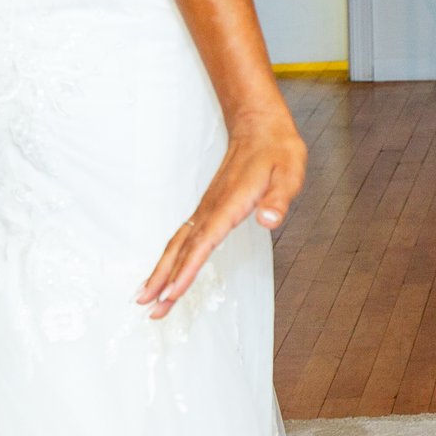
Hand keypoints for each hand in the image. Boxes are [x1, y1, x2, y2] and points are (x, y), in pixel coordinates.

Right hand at [137, 114, 306, 319]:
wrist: (260, 126)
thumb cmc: (277, 150)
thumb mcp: (290, 171)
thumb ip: (279, 198)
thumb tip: (270, 220)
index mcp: (229, 205)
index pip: (203, 244)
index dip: (186, 271)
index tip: (171, 295)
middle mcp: (211, 209)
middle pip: (182, 250)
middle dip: (164, 281)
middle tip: (149, 309)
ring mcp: (206, 208)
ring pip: (177, 244)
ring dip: (161, 272)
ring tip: (145, 298)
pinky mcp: (207, 208)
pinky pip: (184, 237)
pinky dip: (170, 257)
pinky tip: (164, 270)